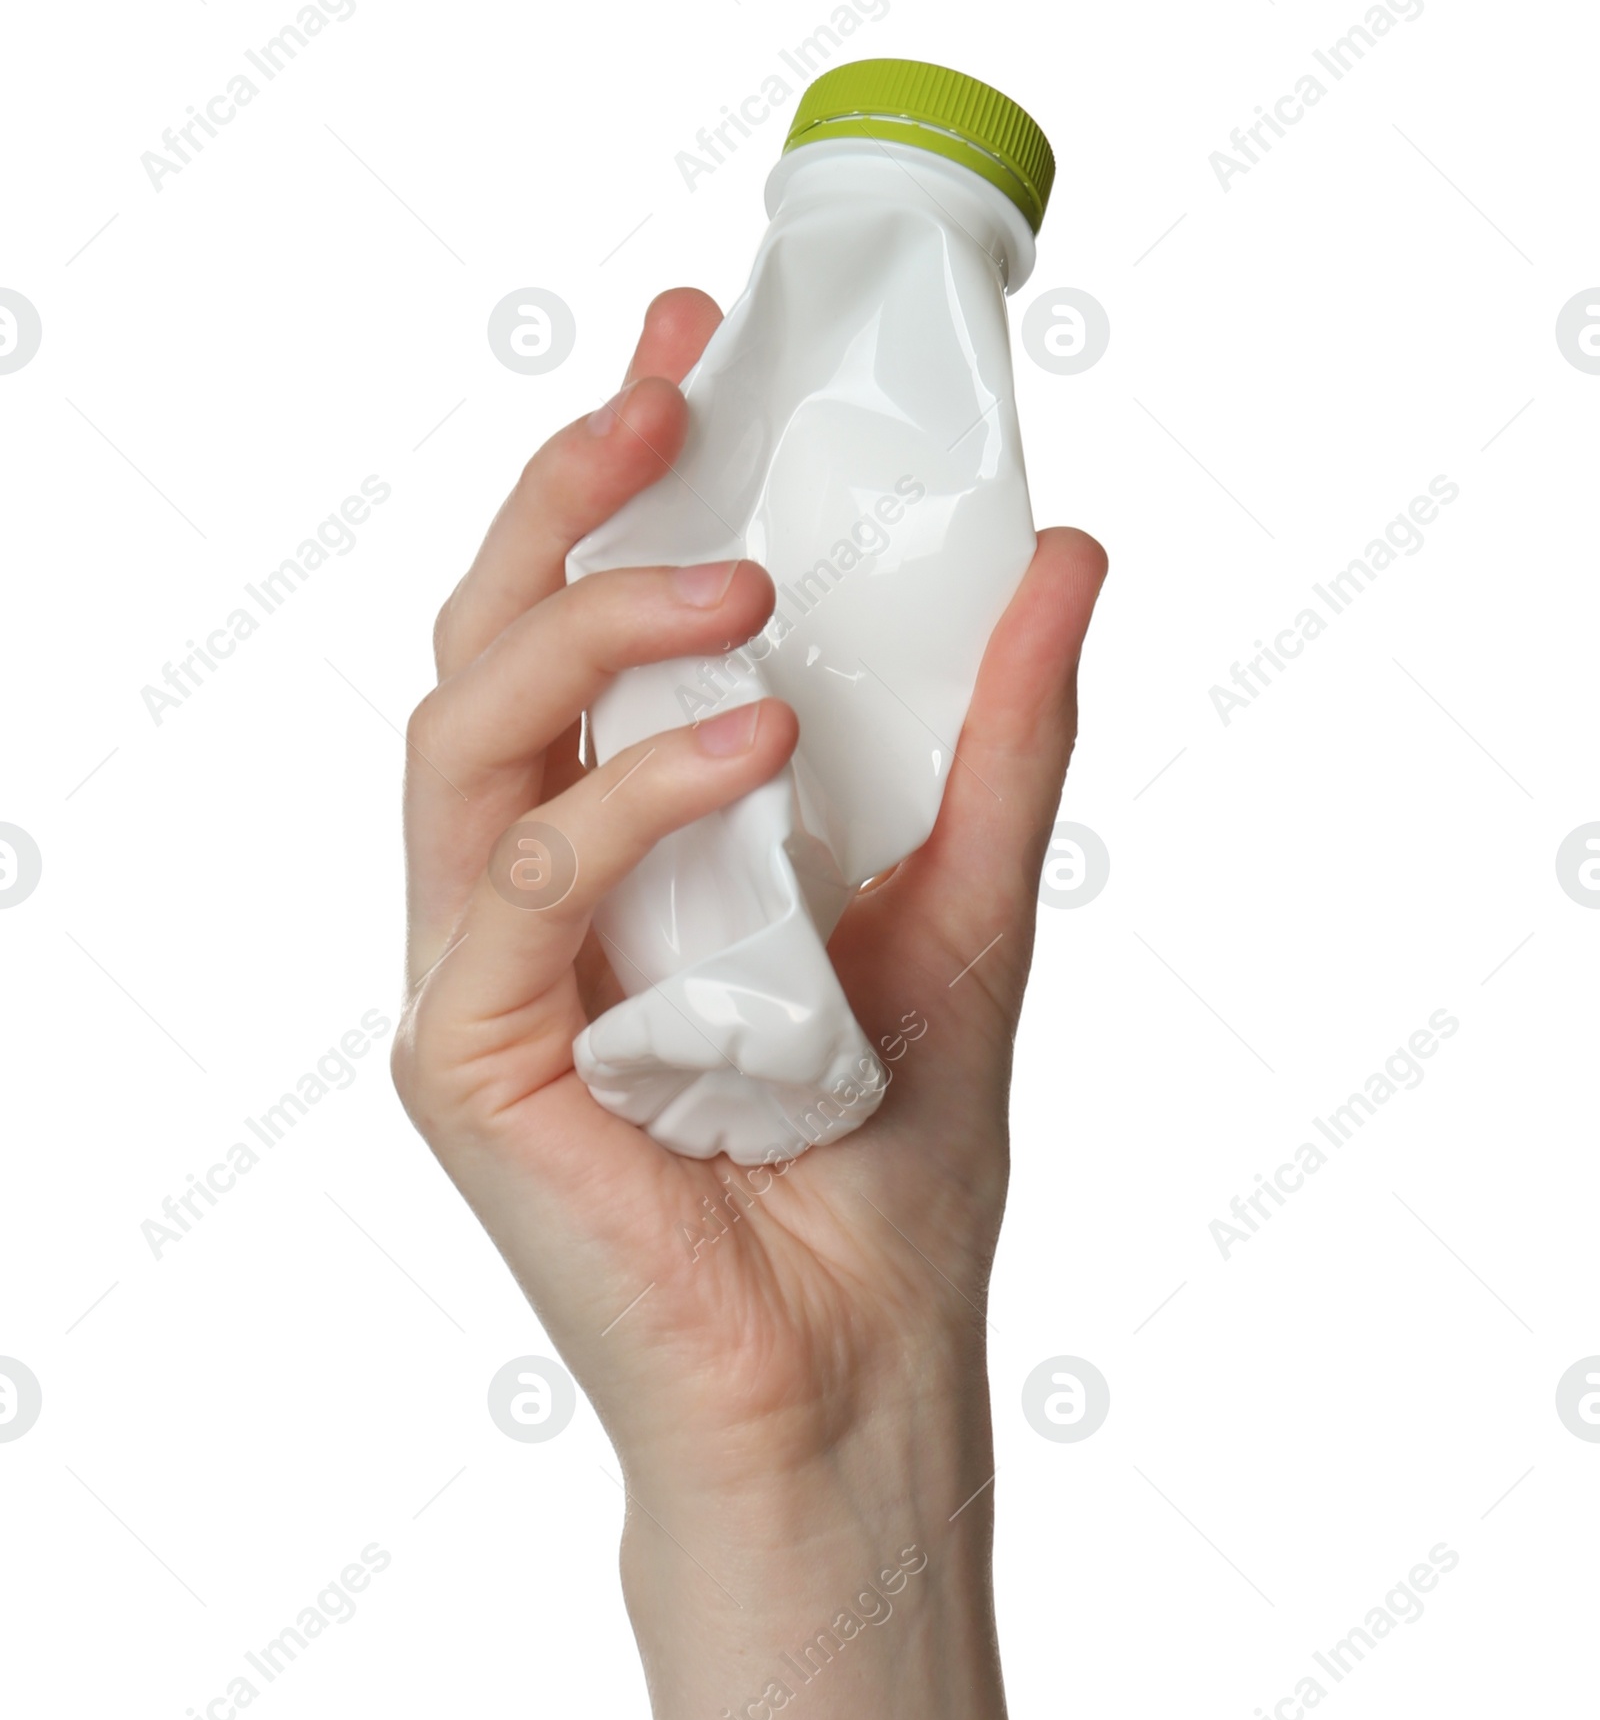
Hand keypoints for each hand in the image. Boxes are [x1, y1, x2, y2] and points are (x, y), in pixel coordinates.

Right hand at [392, 287, 1106, 1523]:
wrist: (854, 1378)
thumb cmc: (886, 1178)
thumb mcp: (965, 911)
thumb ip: (996, 743)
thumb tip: (1066, 556)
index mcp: (609, 854)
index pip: (569, 631)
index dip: (606, 477)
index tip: (688, 341)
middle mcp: (519, 898)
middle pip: (481, 647)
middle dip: (563, 497)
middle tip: (667, 387)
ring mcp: (479, 975)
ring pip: (462, 732)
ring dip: (590, 623)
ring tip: (735, 582)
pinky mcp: (468, 1059)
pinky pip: (520, 875)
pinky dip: (631, 793)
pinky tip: (755, 748)